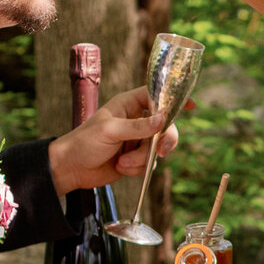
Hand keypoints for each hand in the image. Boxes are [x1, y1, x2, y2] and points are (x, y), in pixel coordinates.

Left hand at [46, 86, 178, 195]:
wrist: (72, 169)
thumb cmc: (84, 142)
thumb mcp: (110, 130)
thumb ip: (138, 126)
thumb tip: (163, 119)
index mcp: (129, 104)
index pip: (156, 95)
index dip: (174, 98)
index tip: (191, 105)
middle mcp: (136, 120)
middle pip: (165, 126)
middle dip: (163, 140)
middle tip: (161, 151)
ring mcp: (137, 140)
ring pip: (157, 148)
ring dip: (141, 159)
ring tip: (121, 162)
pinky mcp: (136, 158)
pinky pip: (150, 163)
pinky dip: (137, 169)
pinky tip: (120, 167)